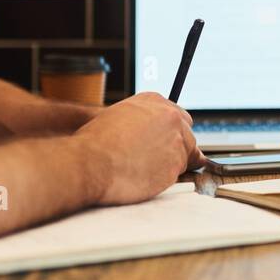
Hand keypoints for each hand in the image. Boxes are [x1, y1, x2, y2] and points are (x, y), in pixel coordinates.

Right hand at [76, 92, 204, 204]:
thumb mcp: (117, 117)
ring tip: (145, 170)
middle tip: (156, 159)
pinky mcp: (178, 163)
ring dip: (171, 164)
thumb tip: (146, 132)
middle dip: (176, 147)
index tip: (163, 142)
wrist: (92, 162)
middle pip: (187, 134)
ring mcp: (177, 139)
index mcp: (154, 100)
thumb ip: (140, 120)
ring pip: (186, 155)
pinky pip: (180, 173)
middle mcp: (170, 116)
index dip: (170, 133)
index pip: (177, 116)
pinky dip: (167, 178)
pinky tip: (148, 178)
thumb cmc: (96, 143)